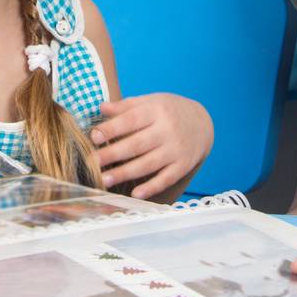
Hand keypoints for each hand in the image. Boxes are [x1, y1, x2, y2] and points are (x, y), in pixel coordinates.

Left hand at [90, 93, 212, 198]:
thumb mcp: (151, 101)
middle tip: (93, 162)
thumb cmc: (169, 111)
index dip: (112, 129)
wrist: (203, 122)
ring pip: (149, 164)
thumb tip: (101, 107)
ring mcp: (176, 149)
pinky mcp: (183, 165)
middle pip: (137, 144)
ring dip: (126, 173)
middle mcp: (168, 130)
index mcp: (157, 111)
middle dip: (114, 154)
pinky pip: (166, 178)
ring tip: (105, 180)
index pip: (131, 119)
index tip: (93, 137)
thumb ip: (126, 106)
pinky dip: (151, 188)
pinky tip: (135, 194)